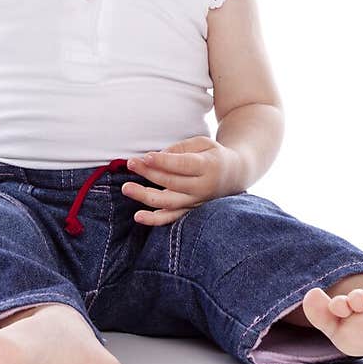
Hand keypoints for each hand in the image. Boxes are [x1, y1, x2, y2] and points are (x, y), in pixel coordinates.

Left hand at [121, 135, 243, 226]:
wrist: (235, 175)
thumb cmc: (214, 155)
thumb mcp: (203, 143)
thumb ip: (180, 148)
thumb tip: (157, 157)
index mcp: (208, 166)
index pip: (182, 165)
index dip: (163, 161)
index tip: (146, 156)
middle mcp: (203, 187)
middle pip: (172, 182)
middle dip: (149, 172)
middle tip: (131, 163)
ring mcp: (196, 202)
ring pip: (168, 202)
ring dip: (145, 196)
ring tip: (127, 188)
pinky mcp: (191, 211)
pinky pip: (172, 218)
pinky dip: (155, 220)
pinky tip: (138, 216)